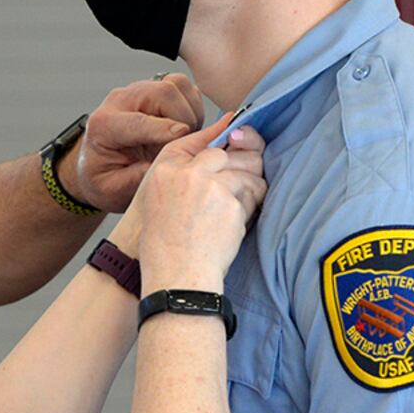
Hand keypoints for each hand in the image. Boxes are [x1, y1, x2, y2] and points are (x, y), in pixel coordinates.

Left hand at [68, 74, 205, 211]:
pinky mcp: (154, 90)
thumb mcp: (111, 190)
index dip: (163, 128)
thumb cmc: (103, 176)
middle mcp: (121, 102)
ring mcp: (139, 92)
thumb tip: (163, 166)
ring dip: (190, 110)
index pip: (138, 121)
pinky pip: (183, 87)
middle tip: (186, 144)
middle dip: (183, 118)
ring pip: (176, 85)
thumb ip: (134, 179)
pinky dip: (193, 105)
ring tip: (187, 136)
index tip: (182, 135)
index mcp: (104, 125)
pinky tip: (187, 128)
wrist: (98, 165)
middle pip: (163, 92)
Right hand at [130, 113, 266, 289]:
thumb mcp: (159, 199)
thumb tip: (222, 139)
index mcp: (165, 169)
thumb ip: (183, 171)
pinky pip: (254, 195)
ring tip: (237, 208)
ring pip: (248, 171)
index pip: (200, 139)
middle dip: (245, 162)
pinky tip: (236, 223)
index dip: (224, 139)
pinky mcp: (231, 205)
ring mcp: (211, 187)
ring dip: (252, 186)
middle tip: (245, 180)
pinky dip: (252, 207)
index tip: (238, 137)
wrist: (176, 275)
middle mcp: (187, 173)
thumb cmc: (165, 244)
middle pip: (230, 151)